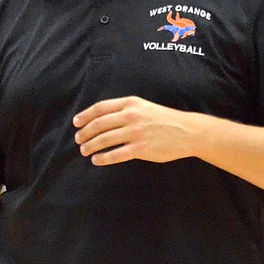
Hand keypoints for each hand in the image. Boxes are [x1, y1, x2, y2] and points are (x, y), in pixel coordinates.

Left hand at [73, 96, 195, 165]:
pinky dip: (102, 158)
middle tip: (78, 139)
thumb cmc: (163, 119)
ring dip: (90, 146)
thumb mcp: (143, 107)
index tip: (76, 123)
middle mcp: (131, 116)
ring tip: (84, 150)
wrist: (188, 131)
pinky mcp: (141, 148)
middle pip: (98, 125)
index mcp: (130, 103)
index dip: (85, 116)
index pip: (100, 108)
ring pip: (104, 140)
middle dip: (84, 133)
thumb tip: (99, 119)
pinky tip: (96, 160)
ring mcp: (136, 132)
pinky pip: (115, 154)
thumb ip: (123, 110)